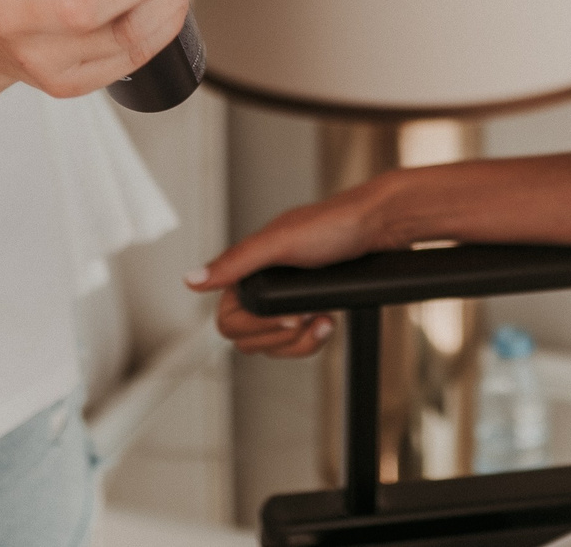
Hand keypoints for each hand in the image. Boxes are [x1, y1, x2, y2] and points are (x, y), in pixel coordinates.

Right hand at [185, 177, 394, 358]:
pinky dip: (312, 339)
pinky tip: (329, 320)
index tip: (288, 315)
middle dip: (280, 336)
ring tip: (324, 319)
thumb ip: (236, 262)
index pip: (227, 321)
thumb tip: (191, 279)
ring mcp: (285, 300)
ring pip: (272, 346)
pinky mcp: (307, 308)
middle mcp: (262, 285)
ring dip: (299, 341)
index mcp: (248, 269)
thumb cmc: (333, 226)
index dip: (255, 326)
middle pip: (248, 340)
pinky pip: (295, 342)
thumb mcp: (281, 241)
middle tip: (306, 316)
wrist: (379, 227)